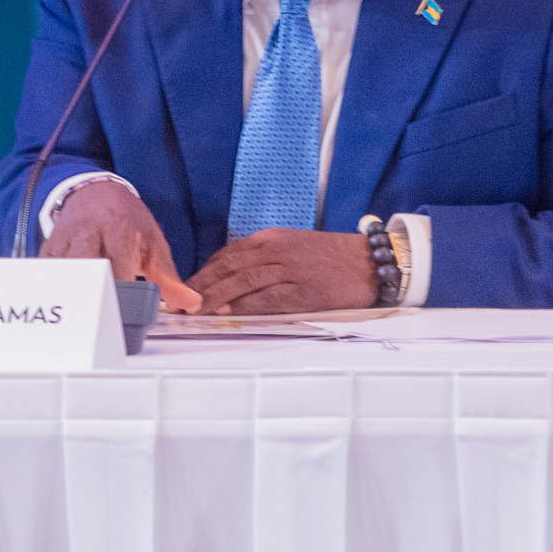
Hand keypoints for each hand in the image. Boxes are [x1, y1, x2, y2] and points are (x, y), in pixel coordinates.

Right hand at [41, 181, 202, 312]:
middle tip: (103, 319)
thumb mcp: (152, 240)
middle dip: (93, 294)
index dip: (121, 291)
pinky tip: (64, 303)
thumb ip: (168, 276)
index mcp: (119, 227)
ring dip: (72, 294)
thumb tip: (190, 303)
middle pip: (85, 267)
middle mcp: (89, 231)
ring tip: (82, 318)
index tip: (126, 313)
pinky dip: (54, 289)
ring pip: (62, 270)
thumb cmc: (127, 219)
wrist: (96, 190)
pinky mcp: (49, 246)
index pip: (118, 264)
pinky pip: (47, 271)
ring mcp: (66, 238)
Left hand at [187, 228, 376, 314]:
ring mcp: (289, 269)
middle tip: (181, 301)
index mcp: (273, 238)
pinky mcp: (302, 291)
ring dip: (215, 298)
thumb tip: (235, 278)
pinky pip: (266, 298)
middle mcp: (277, 250)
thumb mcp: (295, 246)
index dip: (205, 271)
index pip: (229, 253)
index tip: (189, 285)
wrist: (371, 262)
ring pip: (242, 282)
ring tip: (196, 311)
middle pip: (229, 267)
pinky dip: (244, 306)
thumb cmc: (334, 257)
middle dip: (202, 285)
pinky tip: (228, 313)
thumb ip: (266, 258)